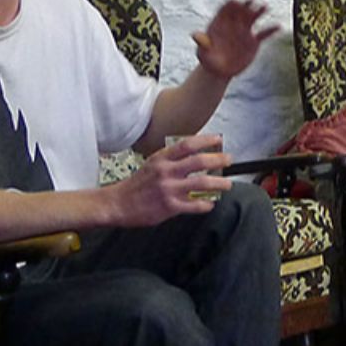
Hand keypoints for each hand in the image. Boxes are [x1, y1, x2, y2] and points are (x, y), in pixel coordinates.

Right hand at [110, 134, 232, 224]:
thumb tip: (194, 156)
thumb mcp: (152, 165)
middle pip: (199, 161)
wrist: (117, 203)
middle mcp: (166, 171)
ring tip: (227, 184)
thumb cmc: (136, 185)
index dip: (206, 140)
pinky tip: (210, 204)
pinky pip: (194, 205)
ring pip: (202, 183)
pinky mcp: (170, 206)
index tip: (218, 139)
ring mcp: (168, 189)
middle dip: (218, 159)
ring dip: (219, 183)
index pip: (187, 144)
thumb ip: (171, 160)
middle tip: (228, 160)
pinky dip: (206, 205)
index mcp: (161, 158)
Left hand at [193, 0, 279, 79]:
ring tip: (265, 6)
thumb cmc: (208, 59)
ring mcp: (245, 31)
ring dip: (259, 11)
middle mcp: (233, 24)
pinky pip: (264, 34)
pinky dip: (271, 29)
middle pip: (240, 11)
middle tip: (251, 0)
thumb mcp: (202, 52)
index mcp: (220, 23)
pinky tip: (278, 26)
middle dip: (245, 4)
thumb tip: (195, 35)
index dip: (229, 5)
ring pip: (253, 18)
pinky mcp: (254, 41)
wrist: (219, 71)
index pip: (224, 10)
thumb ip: (201, 43)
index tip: (234, 0)